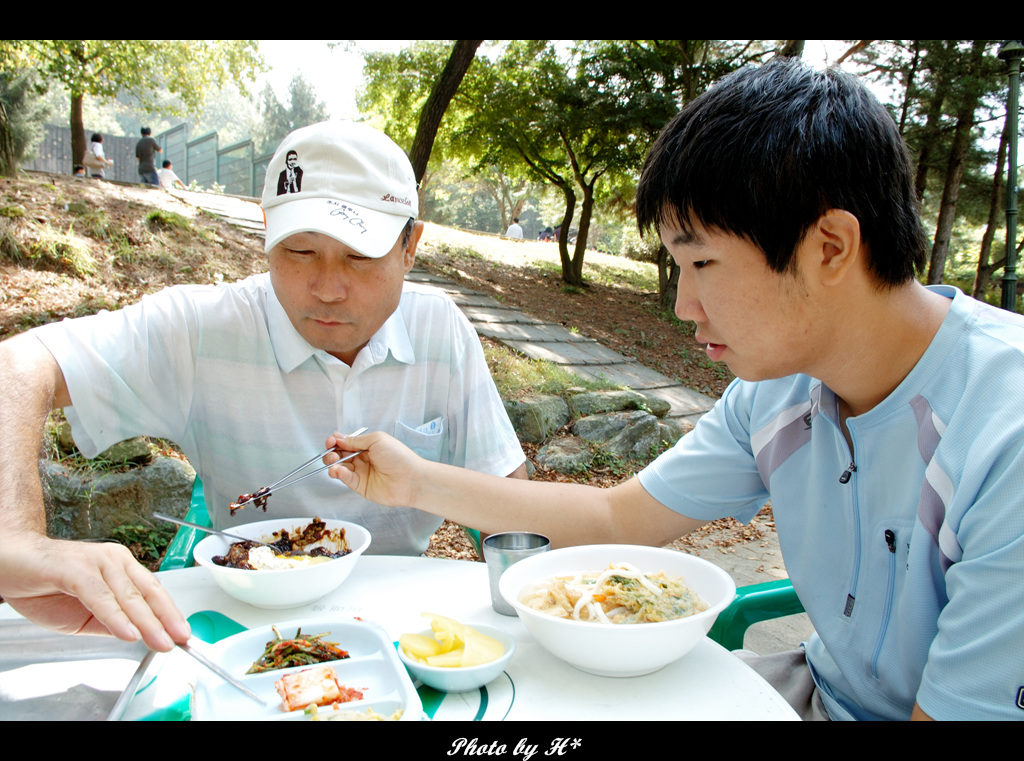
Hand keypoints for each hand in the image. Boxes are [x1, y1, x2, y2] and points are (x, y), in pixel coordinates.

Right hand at [0, 533, 189, 651]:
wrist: (9, 563)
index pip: (153, 592)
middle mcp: (114, 560)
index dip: (170, 614)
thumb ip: (110, 623)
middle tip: (179, 640)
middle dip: (165, 620)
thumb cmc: (46, 584)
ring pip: (127, 596)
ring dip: (146, 622)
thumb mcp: (85, 614)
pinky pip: (100, 596)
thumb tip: (136, 636)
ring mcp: (96, 562)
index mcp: (121, 567)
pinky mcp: (75, 569)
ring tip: (160, 641)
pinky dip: (116, 616)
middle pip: (146, 594)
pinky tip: (128, 632)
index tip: (182, 634)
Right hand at [323, 430, 421, 506]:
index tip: (331, 441)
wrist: (411, 479)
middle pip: (340, 455)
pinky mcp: (360, 486)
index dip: (336, 441)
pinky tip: (338, 470)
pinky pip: (345, 479)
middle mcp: (363, 459)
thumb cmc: (399, 457)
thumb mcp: (376, 440)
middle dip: (331, 452)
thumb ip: (355, 440)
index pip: (346, 442)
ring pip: (339, 467)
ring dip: (332, 463)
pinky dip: (339, 474)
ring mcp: (361, 472)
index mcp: (367, 446)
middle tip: (331, 452)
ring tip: (333, 462)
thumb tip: (338, 438)